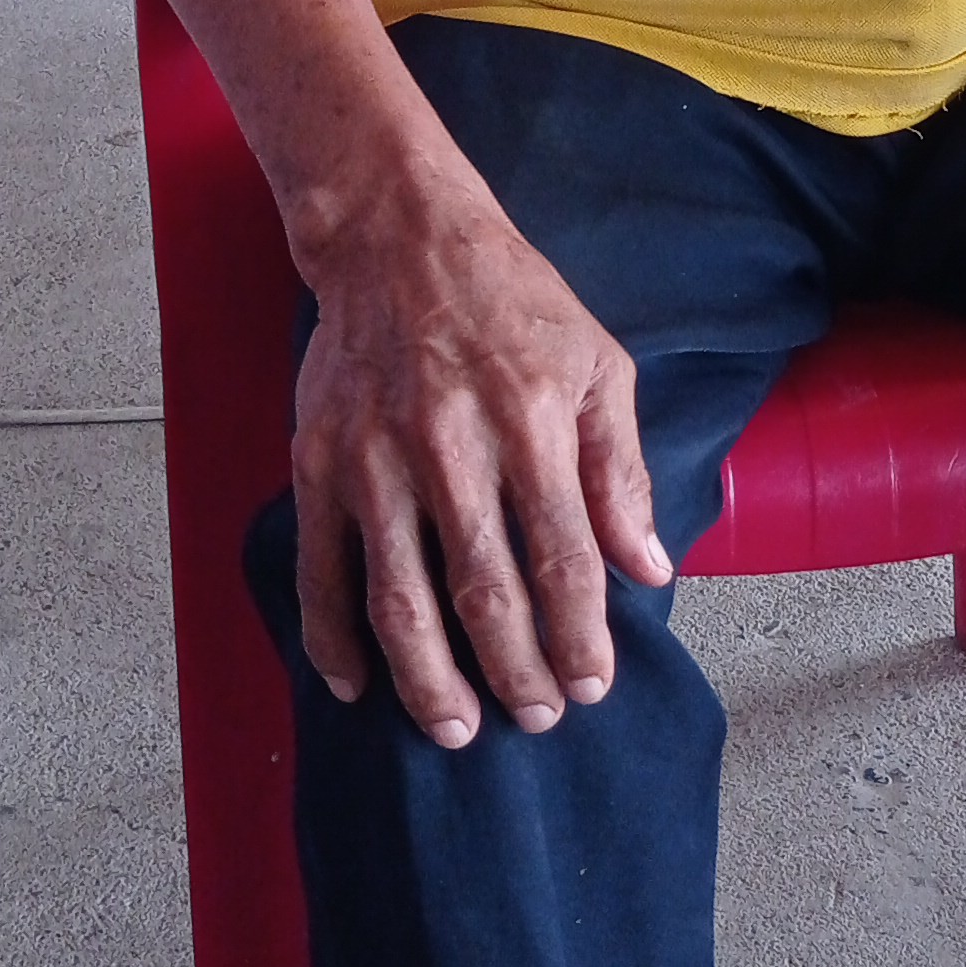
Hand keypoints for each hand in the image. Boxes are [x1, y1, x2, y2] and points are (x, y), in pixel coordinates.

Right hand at [290, 178, 670, 750]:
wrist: (399, 237)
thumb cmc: (513, 302)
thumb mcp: (598, 364)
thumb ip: (622, 471)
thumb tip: (647, 567)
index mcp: (531, 420)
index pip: (563, 553)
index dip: (579, 631)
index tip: (593, 683)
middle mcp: (450, 444)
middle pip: (484, 589)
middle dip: (516, 671)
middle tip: (538, 718)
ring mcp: (374, 458)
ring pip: (399, 596)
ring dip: (429, 678)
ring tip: (457, 729)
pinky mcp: (318, 461)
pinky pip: (320, 569)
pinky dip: (331, 638)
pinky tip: (357, 686)